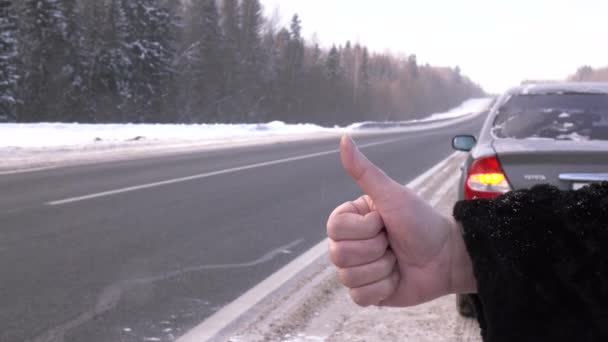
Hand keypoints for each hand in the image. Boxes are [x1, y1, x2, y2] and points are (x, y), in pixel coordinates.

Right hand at [327, 136, 475, 306]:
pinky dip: (382, 288)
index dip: (363, 228)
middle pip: (339, 255)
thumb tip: (343, 139)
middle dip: (375, 249)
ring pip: (348, 277)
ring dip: (381, 269)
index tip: (384, 221)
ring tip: (396, 260)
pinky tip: (395, 278)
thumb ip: (364, 171)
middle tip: (392, 242)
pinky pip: (359, 297)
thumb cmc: (421, 221)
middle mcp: (350, 244)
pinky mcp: (368, 293)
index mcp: (352, 220)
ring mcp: (358, 269)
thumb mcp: (392, 194)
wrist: (446, 256)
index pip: (335, 228)